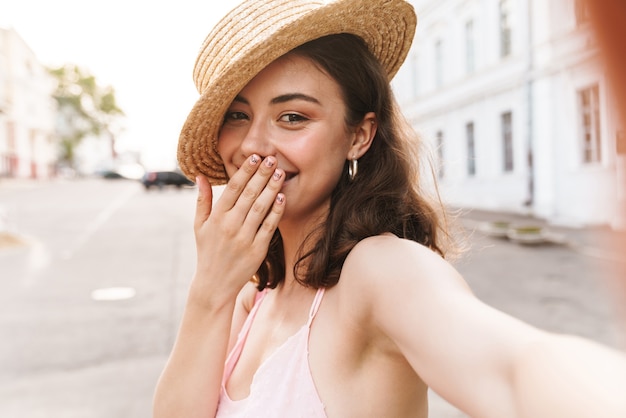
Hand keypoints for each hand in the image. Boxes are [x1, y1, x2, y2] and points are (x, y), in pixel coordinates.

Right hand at [191, 155, 284, 305]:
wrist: (214, 285)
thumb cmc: (207, 252)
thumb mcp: (199, 226)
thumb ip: (202, 200)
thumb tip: (200, 176)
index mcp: (216, 217)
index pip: (233, 188)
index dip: (245, 171)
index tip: (255, 156)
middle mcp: (230, 225)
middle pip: (249, 194)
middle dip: (262, 174)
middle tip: (273, 158)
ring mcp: (244, 238)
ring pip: (261, 207)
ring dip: (272, 188)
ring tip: (281, 173)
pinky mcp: (257, 249)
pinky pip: (269, 226)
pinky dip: (276, 211)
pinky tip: (282, 198)